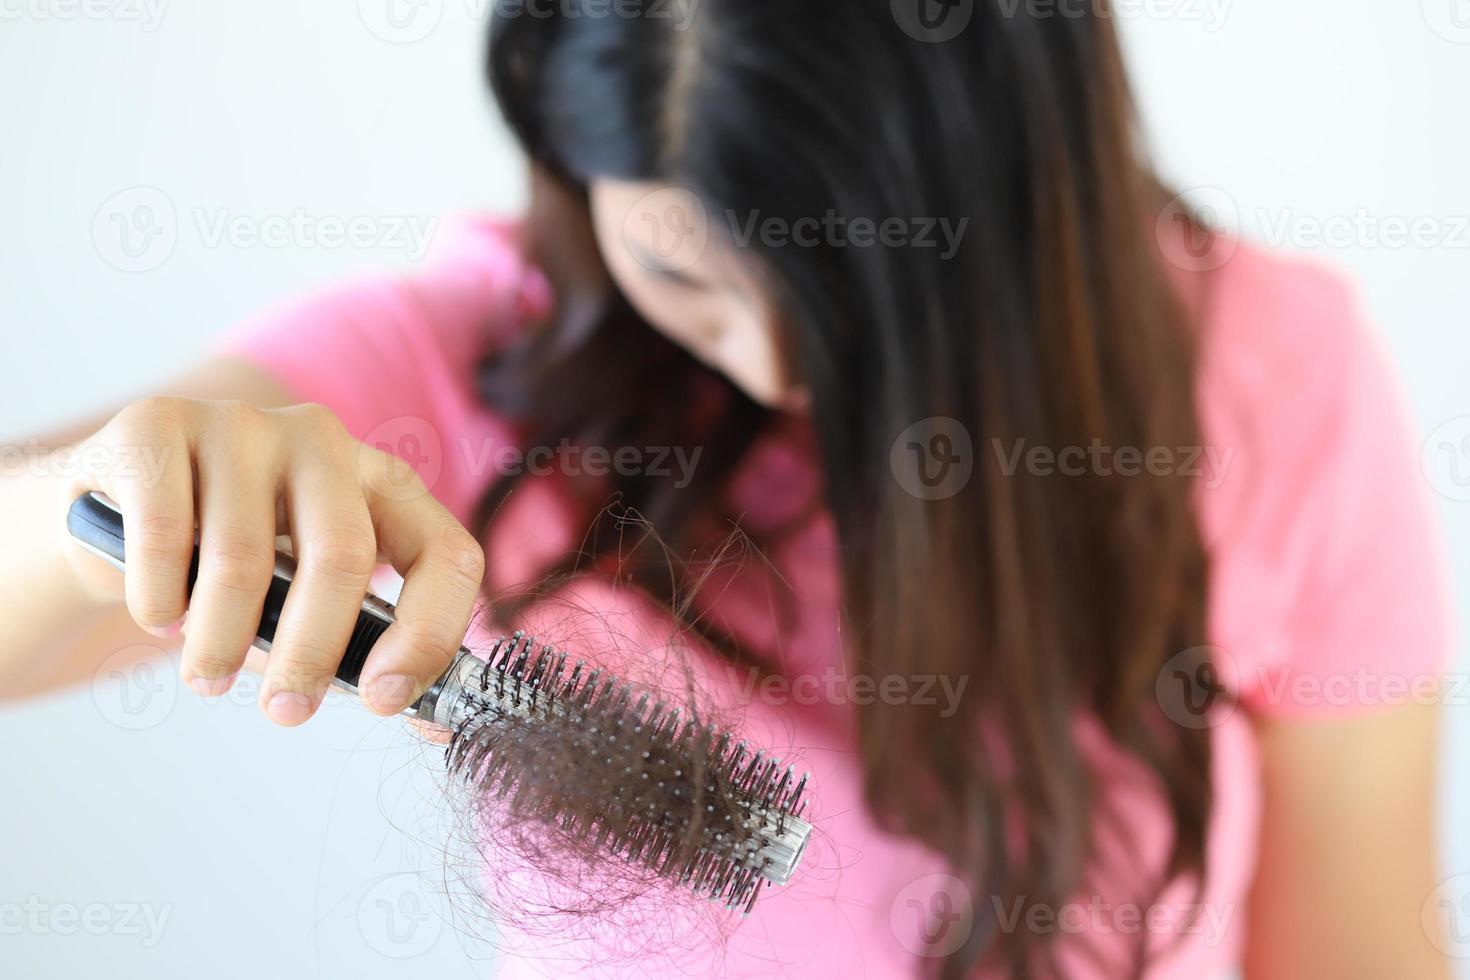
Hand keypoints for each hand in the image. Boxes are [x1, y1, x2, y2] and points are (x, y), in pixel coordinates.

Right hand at [61, 397, 484, 725]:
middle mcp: (323, 440)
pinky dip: (161, 599)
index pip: (447, 552)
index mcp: (383, 483)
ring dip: (222, 641)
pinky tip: (160, 615)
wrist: (113, 508)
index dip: (428, 633)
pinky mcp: (158, 425)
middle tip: (286, 711)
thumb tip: (429, 721)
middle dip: (313, 655)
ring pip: (244, 558)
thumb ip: (366, 653)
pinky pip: (166, 535)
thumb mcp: (310, 605)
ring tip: (207, 676)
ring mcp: (242, 424)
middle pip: (344, 557)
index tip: (384, 699)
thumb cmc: (233, 567)